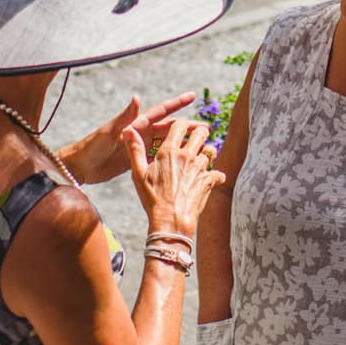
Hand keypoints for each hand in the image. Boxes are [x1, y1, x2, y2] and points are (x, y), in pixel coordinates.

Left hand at [64, 92, 195, 182]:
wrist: (79, 166)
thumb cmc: (91, 146)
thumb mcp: (110, 131)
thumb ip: (125, 117)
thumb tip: (137, 97)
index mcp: (136, 124)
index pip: (161, 111)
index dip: (177, 104)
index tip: (192, 95)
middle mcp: (139, 134)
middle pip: (168, 128)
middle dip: (186, 127)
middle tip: (206, 128)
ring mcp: (138, 148)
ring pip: (165, 143)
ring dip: (180, 143)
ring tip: (198, 145)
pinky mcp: (135, 161)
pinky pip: (157, 158)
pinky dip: (169, 159)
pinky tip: (180, 163)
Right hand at [125, 118, 224, 240]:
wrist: (170, 220)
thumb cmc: (152, 198)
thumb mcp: (138, 174)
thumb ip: (135, 150)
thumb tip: (128, 129)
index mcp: (169, 151)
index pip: (180, 125)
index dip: (182, 124)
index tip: (182, 128)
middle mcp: (187, 156)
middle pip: (201, 132)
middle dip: (201, 132)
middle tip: (198, 137)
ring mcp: (200, 168)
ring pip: (211, 150)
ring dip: (208, 153)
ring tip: (202, 158)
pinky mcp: (209, 181)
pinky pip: (218, 173)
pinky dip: (216, 176)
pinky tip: (212, 179)